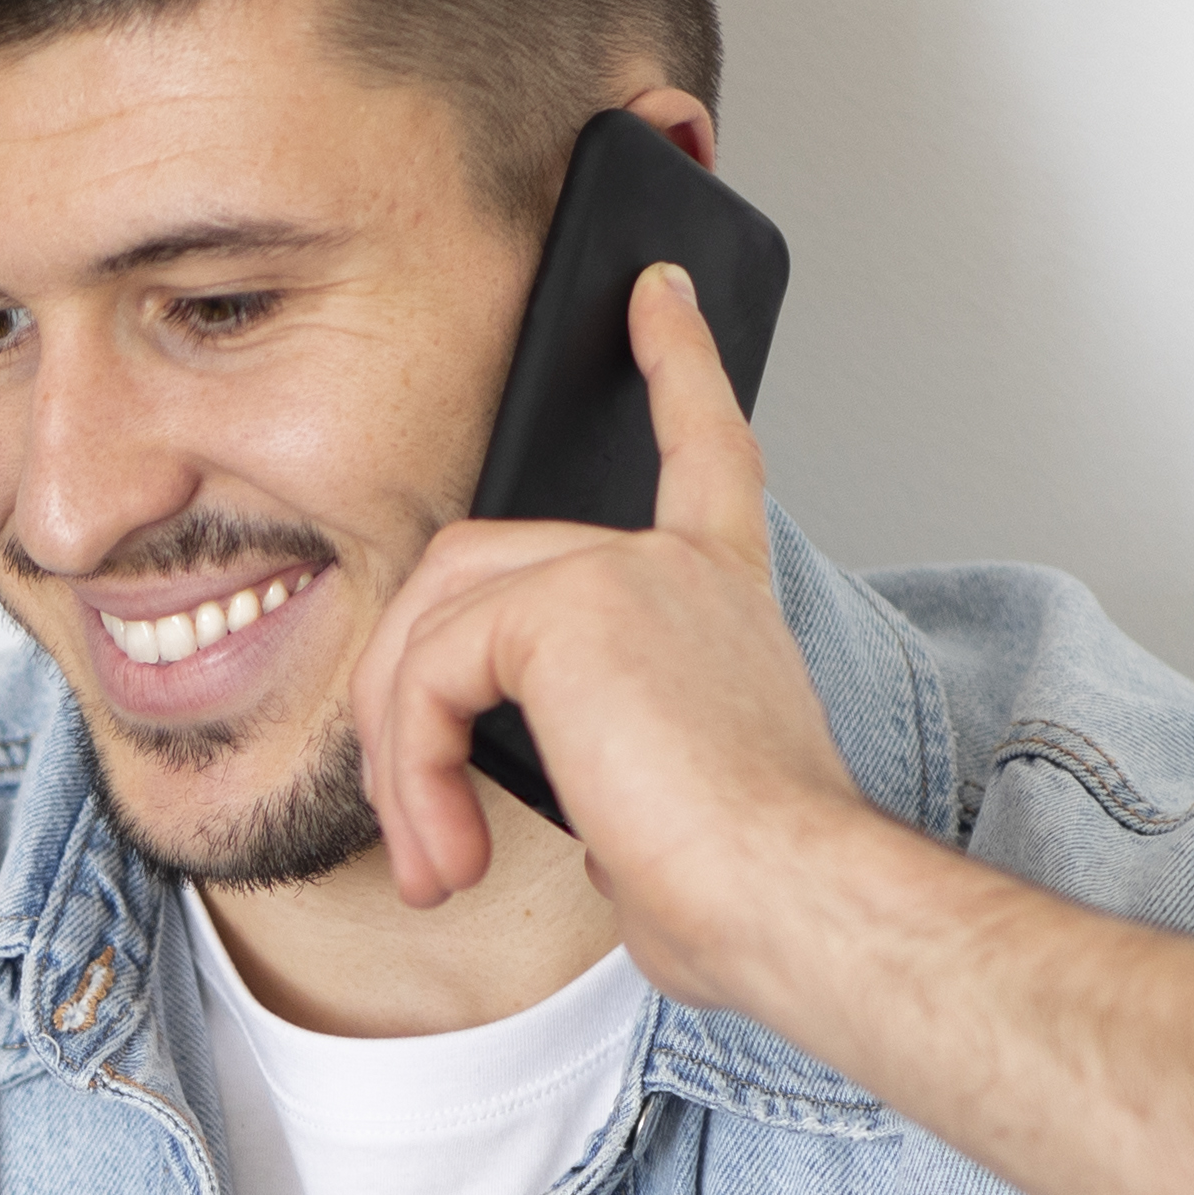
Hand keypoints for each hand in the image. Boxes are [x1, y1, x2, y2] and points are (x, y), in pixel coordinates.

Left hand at [346, 259, 873, 1005]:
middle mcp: (677, 564)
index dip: (678, 365)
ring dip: (404, 758)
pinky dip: (413, 771)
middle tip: (427, 831)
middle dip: (409, 698)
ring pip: (434, 628)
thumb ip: (613, 768)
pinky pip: (428, 673)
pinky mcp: (567, 605)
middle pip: (477, 571)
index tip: (658, 295)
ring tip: (439, 864)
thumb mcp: (666, 809)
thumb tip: (577, 815)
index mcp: (718, 595)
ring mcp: (621, 570)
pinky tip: (452, 851)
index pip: (702, 450)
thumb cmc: (747, 884)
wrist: (789, 898)